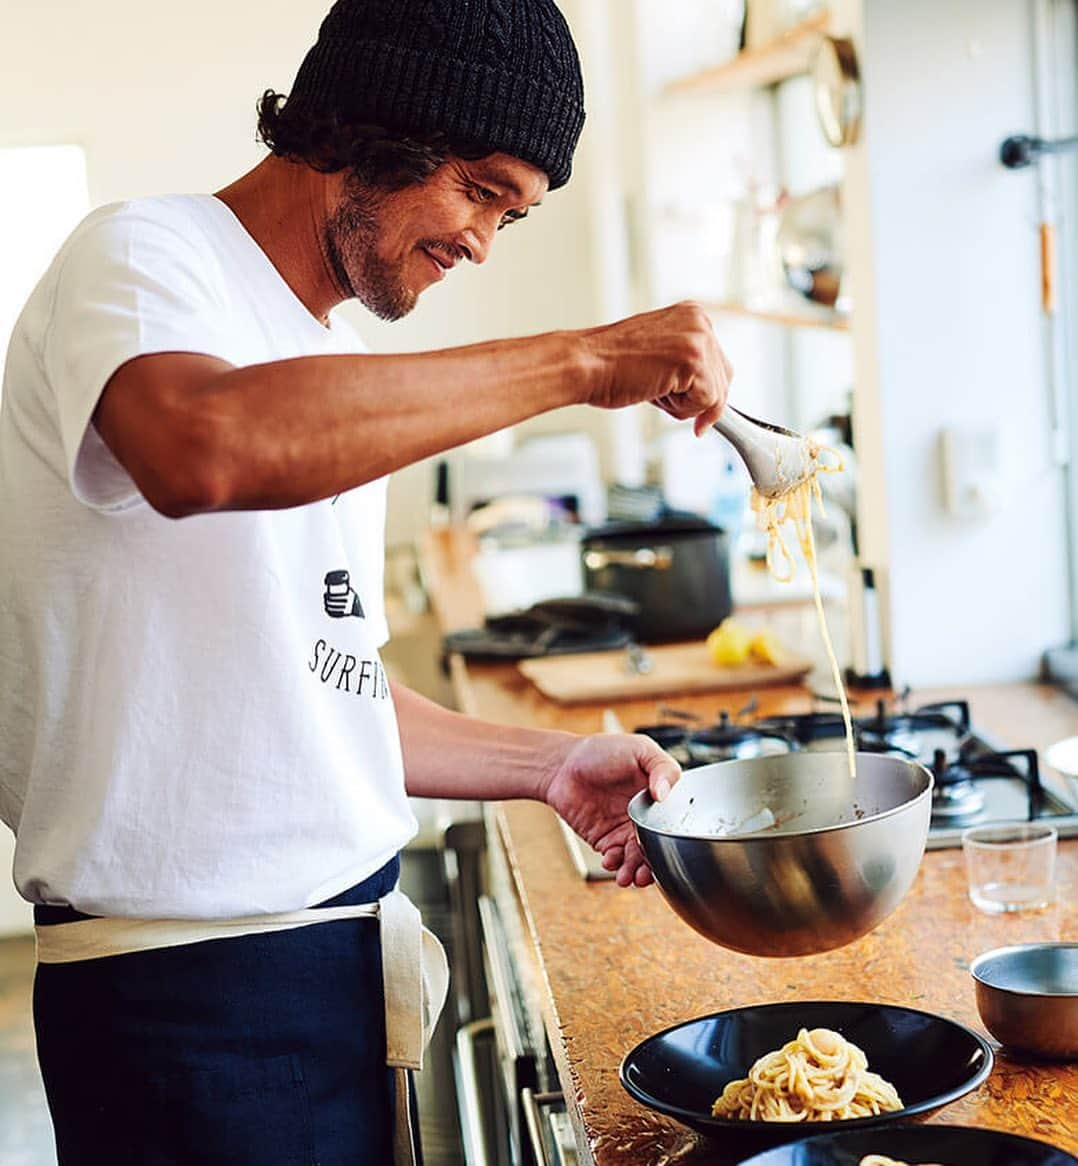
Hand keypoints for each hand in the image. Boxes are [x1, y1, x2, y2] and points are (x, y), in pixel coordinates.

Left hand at [541, 734, 680, 886]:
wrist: (562, 765)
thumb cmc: (601, 751)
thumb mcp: (640, 749)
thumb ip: (662, 768)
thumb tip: (665, 795)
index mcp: (661, 798)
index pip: (676, 824)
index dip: (675, 841)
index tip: (670, 852)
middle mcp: (646, 817)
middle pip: (659, 848)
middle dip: (654, 865)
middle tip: (646, 873)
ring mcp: (626, 830)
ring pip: (638, 859)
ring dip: (635, 871)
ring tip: (629, 876)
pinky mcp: (606, 840)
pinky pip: (617, 859)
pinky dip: (616, 865)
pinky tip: (611, 861)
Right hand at [580, 301, 733, 435]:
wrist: (585, 364)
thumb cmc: (609, 365)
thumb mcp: (658, 356)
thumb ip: (685, 365)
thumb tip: (707, 393)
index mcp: (691, 315)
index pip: (718, 361)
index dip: (708, 391)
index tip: (699, 410)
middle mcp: (699, 321)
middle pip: (724, 378)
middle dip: (700, 400)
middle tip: (667, 401)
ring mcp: (698, 339)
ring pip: (716, 393)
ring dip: (685, 404)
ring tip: (652, 390)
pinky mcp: (693, 360)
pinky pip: (707, 401)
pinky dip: (683, 409)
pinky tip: (655, 393)